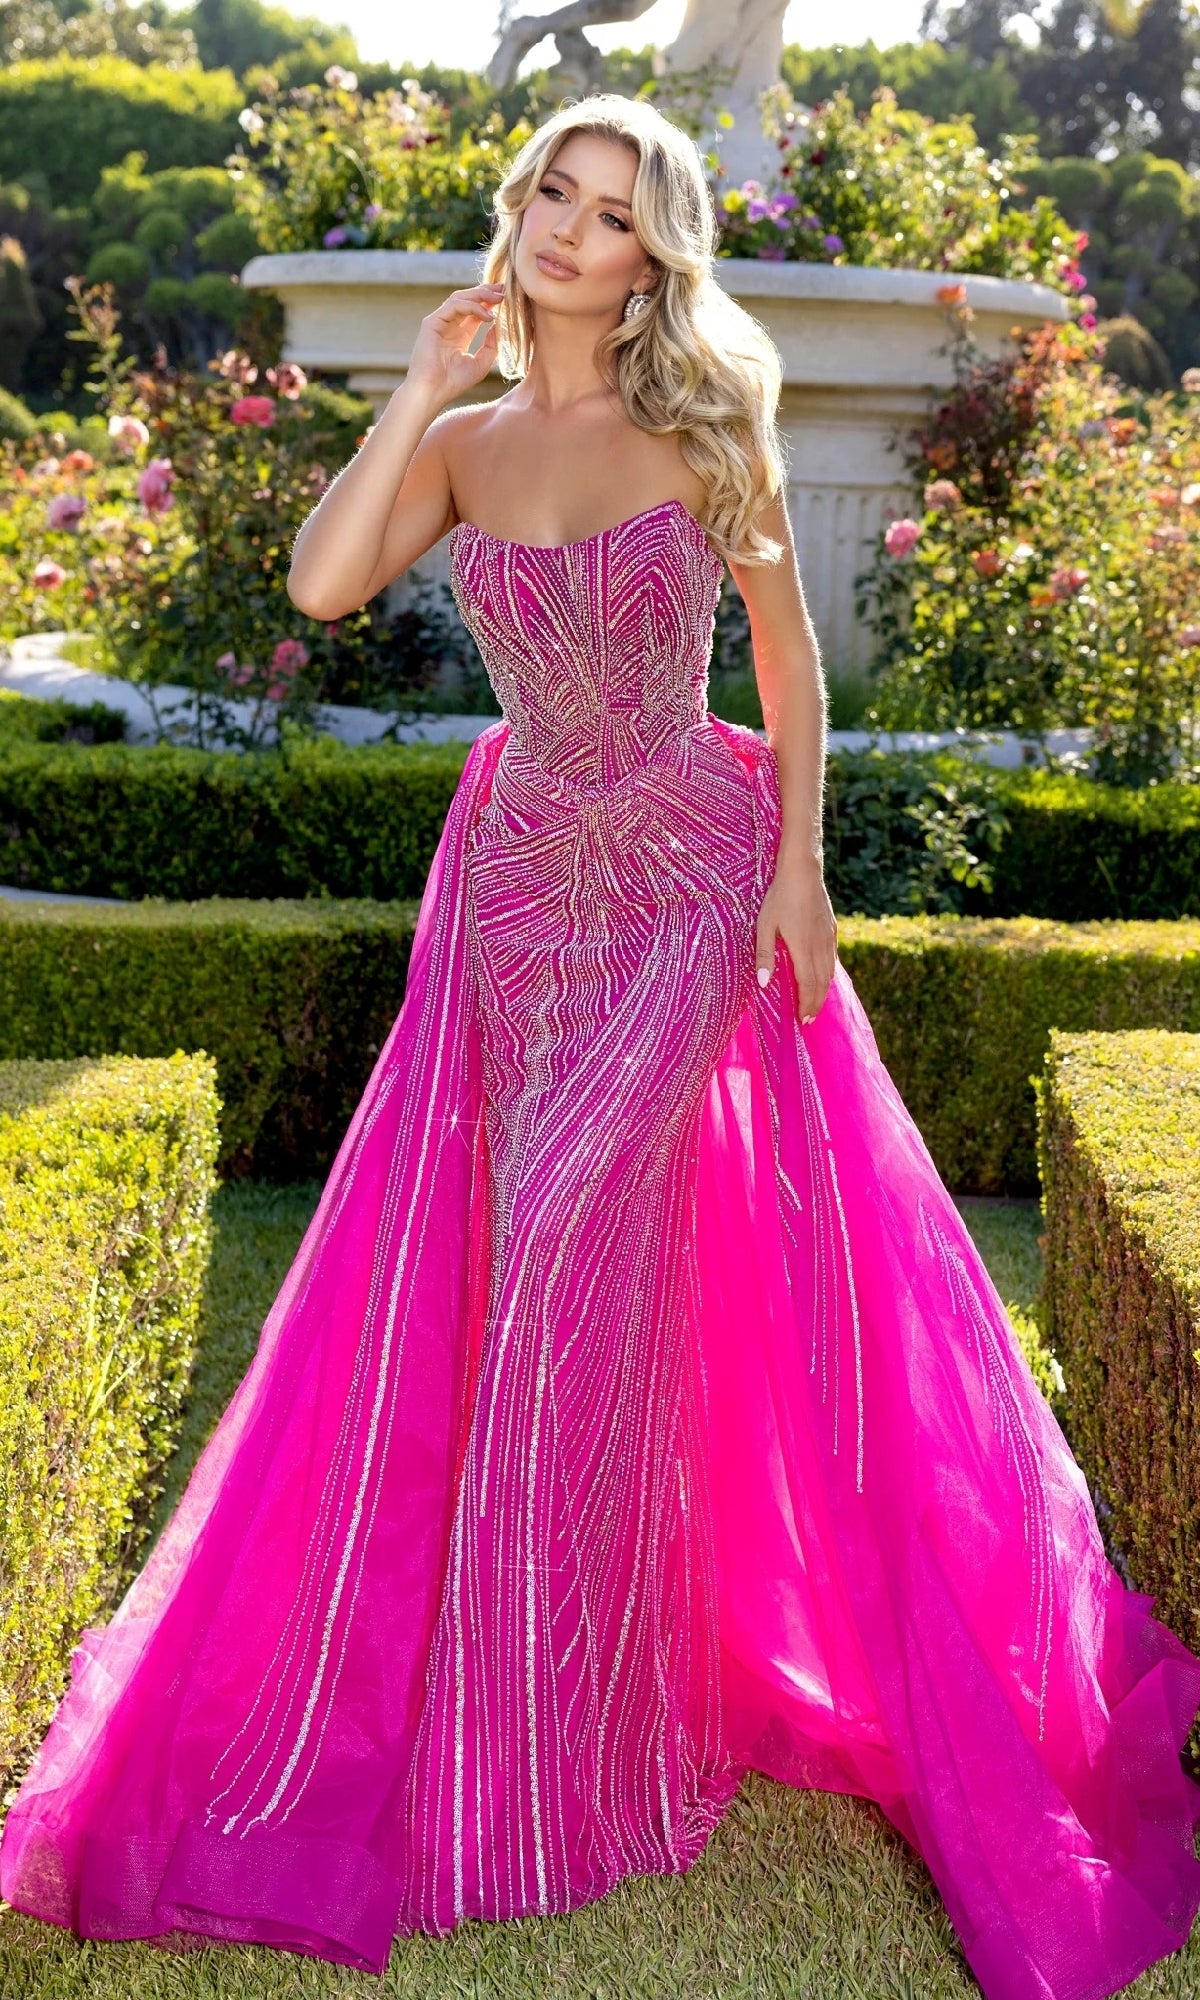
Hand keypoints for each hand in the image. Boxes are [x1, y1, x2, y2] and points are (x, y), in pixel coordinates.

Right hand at [407, 282, 503, 405]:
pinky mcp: (432, 322)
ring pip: (460, 298)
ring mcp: (439, 322)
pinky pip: (454, 306)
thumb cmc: (453, 383)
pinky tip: (488, 315)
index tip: (507, 297)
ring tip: (499, 298)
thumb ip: (491, 345)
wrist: (432, 392)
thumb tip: (497, 325)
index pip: (475, 311)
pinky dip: (472, 307)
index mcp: (459, 334)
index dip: (490, 302)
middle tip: (504, 289)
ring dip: (480, 295)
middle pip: (467, 300)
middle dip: (486, 292)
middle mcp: (448, 325)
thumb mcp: (480, 364)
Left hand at [754, 852, 836, 1023]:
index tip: (803, 1020)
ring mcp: (828, 937)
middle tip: (810, 1019)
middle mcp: (819, 946)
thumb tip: (763, 983)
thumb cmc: (779, 898)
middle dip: (816, 1003)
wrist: (803, 872)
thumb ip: (764, 955)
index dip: (806, 1004)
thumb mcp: (764, 926)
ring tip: (816, 1004)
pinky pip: (833, 958)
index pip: (807, 984)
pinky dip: (829, 974)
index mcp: (802, 948)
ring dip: (824, 991)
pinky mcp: (831, 929)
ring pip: (830, 971)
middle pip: (822, 983)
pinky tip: (823, 977)